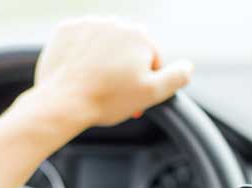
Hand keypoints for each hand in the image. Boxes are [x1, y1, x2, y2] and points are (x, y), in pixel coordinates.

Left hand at [34, 16, 192, 127]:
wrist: (63, 101)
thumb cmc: (108, 98)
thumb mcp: (154, 92)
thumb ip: (177, 77)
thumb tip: (188, 66)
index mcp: (139, 35)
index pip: (152, 59)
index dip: (146, 81)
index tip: (136, 97)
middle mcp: (114, 22)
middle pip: (128, 51)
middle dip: (126, 71)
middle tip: (117, 96)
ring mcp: (87, 24)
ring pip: (105, 46)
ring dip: (106, 63)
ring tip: (98, 86)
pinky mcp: (65, 30)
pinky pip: (82, 42)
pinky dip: (84, 56)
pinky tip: (83, 74)